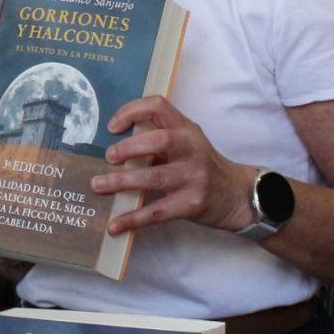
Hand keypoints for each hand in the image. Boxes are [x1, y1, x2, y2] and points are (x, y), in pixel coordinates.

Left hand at [90, 95, 257, 236]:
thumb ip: (159, 140)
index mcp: (187, 129)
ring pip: (154, 177)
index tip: (113, 127)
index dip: (132, 111)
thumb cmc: (202, 166)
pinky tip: (114, 225)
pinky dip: (132, 219)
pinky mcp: (191, 204)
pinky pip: (157, 211)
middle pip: (159, 140)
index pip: (159, 107)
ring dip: (122, 182)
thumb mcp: (188, 144)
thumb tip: (116, 149)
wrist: (236, 194)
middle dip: (128, 148)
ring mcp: (193, 177)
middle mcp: (192, 149)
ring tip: (98, 185)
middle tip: (109, 157)